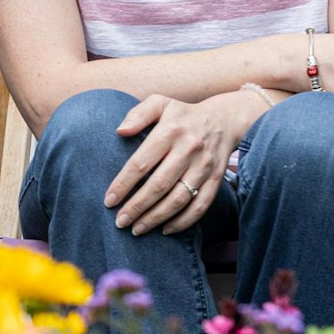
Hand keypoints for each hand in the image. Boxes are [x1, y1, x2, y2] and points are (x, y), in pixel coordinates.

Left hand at [103, 93, 253, 235]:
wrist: (224, 120)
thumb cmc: (182, 114)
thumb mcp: (159, 103)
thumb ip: (138, 115)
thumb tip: (120, 131)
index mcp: (170, 131)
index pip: (141, 163)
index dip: (123, 184)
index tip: (109, 201)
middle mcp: (189, 149)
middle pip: (159, 185)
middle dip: (137, 207)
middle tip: (120, 222)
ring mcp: (204, 166)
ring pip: (179, 199)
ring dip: (157, 218)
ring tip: (138, 229)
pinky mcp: (217, 178)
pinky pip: (201, 205)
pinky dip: (184, 221)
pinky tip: (166, 230)